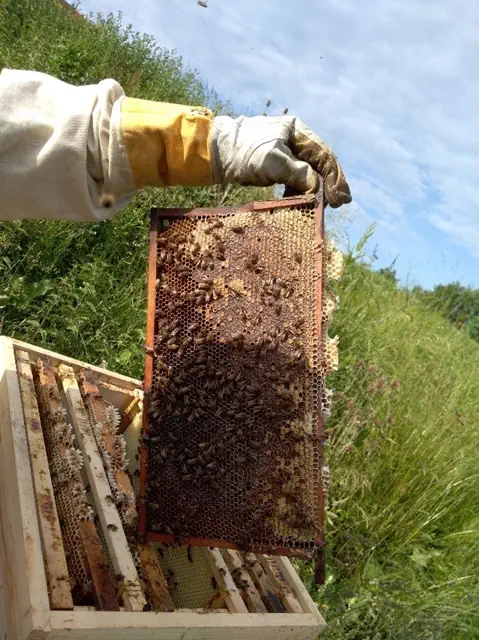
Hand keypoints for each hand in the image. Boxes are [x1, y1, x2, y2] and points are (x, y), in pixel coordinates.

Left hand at [210, 115, 350, 207]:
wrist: (215, 152)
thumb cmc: (244, 152)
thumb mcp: (273, 161)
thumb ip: (297, 173)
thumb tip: (316, 187)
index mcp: (298, 132)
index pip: (324, 155)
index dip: (335, 178)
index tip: (341, 199)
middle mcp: (295, 140)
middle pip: (319, 164)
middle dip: (328, 185)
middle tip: (336, 205)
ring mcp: (285, 153)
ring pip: (307, 173)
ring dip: (313, 191)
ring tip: (319, 207)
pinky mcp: (275, 166)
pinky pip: (293, 180)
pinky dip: (298, 192)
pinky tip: (299, 202)